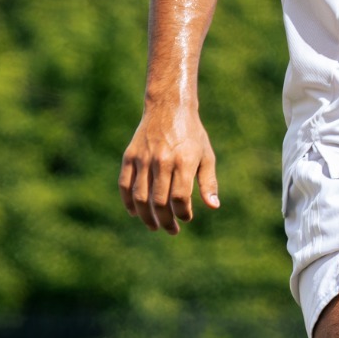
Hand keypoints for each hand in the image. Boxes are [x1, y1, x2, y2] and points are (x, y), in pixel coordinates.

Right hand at [119, 104, 219, 234]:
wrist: (169, 107)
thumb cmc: (192, 135)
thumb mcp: (206, 156)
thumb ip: (208, 182)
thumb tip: (213, 207)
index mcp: (183, 161)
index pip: (180, 198)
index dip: (182, 213)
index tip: (186, 217)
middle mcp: (162, 160)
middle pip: (159, 201)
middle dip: (165, 221)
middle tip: (171, 230)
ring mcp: (143, 158)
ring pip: (140, 197)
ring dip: (146, 216)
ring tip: (154, 226)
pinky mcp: (130, 156)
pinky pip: (125, 185)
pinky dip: (128, 202)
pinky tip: (135, 212)